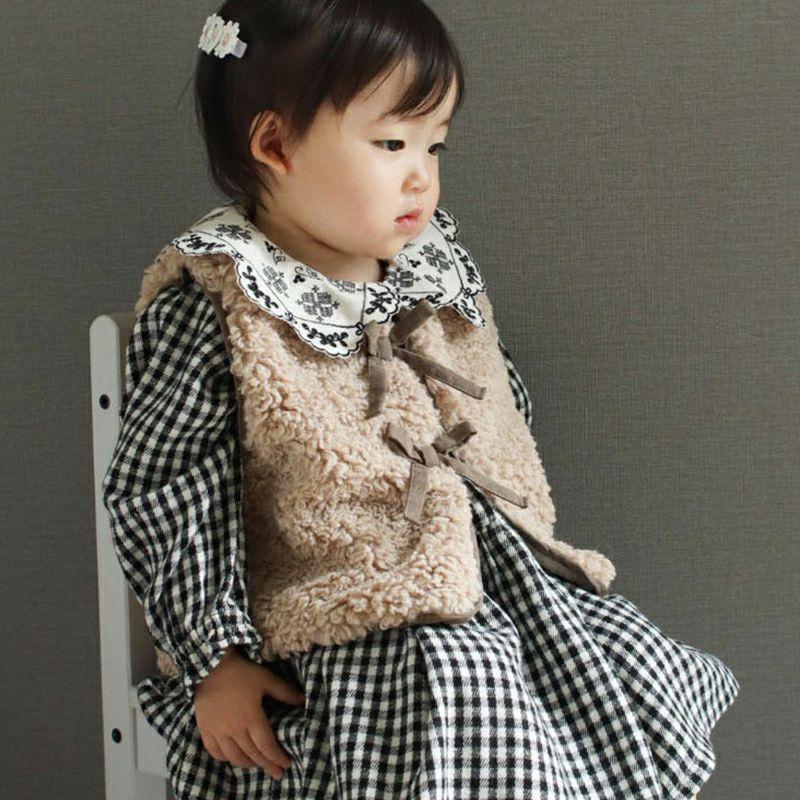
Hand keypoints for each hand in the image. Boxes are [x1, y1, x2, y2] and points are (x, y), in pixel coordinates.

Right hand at [193, 645, 304, 779]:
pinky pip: (215, 752)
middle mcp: (234, 728)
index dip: (277, 756)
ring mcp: (218, 731)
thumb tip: (303, 701)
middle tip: (278, 773)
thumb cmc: (241, 671)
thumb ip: (285, 692)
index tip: (287, 763)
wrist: (210, 665)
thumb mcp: (266, 678)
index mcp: (251, 716)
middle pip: (252, 754)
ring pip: (234, 757)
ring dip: (248, 764)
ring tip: (258, 765)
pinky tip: (234, 757)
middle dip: (267, 765)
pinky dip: (226, 759)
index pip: (266, 745)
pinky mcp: (205, 729)